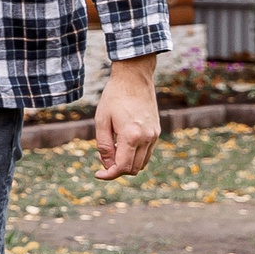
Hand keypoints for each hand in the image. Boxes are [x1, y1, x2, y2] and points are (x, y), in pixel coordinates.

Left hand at [92, 56, 158, 180]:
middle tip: (102, 158)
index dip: (109, 175)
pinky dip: (135, 156)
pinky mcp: (157, 132)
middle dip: (116, 169)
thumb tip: (107, 165)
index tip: (98, 175)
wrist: (134, 79)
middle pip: (133, 169)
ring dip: (126, 164)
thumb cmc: (114, 97)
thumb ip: (104, 146)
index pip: (122, 167)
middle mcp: (147, 138)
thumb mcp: (101, 121)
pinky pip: (147, 153)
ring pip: (142, 163)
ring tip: (112, 150)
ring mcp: (154, 135)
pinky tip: (122, 146)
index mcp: (131, 136)